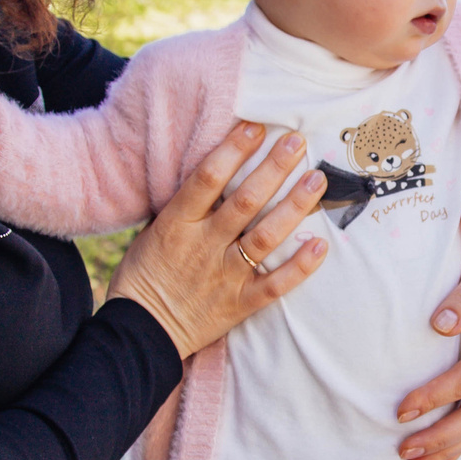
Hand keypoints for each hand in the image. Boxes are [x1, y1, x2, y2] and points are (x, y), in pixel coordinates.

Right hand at [106, 122, 328, 359]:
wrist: (139, 332)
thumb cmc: (144, 275)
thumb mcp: (154, 230)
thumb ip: (184, 205)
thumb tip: (214, 170)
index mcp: (177, 224)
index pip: (207, 179)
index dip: (232, 150)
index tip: (256, 127)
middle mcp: (203, 246)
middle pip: (244, 202)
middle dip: (273, 168)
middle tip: (297, 142)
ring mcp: (224, 276)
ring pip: (265, 237)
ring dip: (294, 207)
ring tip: (317, 179)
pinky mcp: (239, 304)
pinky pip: (274, 285)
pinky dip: (299, 267)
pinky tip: (321, 245)